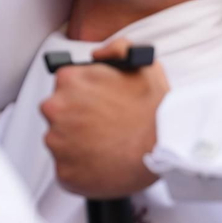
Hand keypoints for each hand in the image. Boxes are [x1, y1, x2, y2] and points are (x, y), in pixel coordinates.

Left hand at [40, 38, 170, 198]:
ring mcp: (58, 143)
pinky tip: (105, 163)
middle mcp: (56, 110)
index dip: (83, 96)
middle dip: (77, 120)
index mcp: (69, 81)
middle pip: (58, 115)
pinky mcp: (65, 173)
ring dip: (79, 145)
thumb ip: (116, 49)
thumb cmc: (155, 109)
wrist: (165, 147)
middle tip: (104, 126)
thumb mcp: (142, 63)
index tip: (97, 105)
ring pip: (62, 144)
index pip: (64, 87)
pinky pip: (68, 171)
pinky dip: (83, 170)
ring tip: (108, 146)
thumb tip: (97, 55)